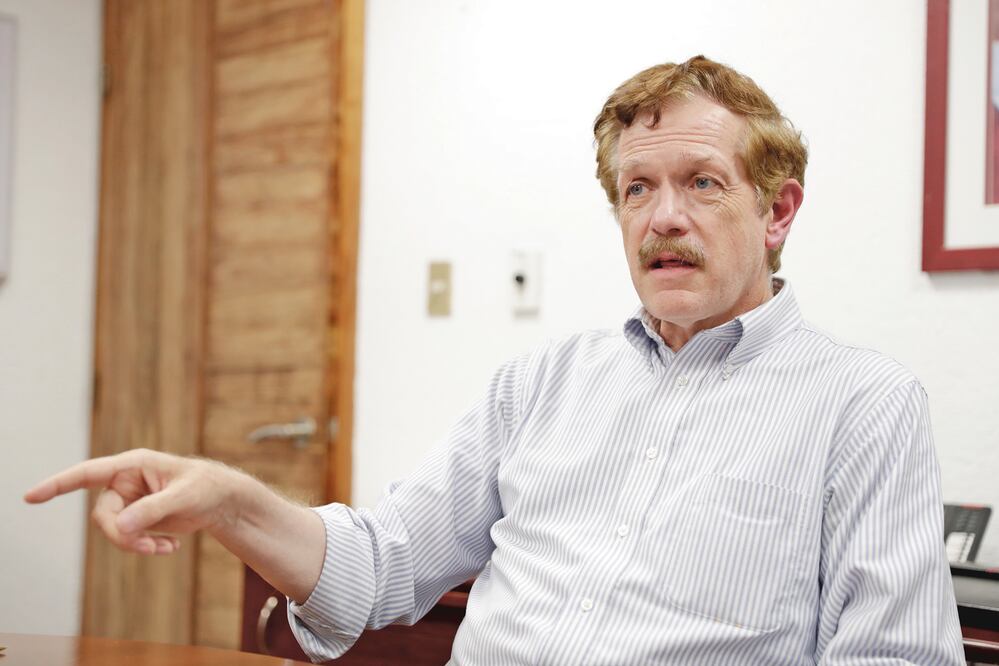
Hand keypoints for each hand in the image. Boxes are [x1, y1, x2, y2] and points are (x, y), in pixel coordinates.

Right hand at [24, 448, 236, 555]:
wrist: (222, 501)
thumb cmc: (206, 488)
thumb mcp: (184, 498)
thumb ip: (152, 510)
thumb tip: (122, 527)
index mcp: (133, 465)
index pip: (87, 473)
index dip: (58, 485)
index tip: (30, 497)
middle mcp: (126, 481)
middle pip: (103, 515)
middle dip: (121, 536)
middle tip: (147, 548)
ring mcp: (131, 501)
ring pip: (114, 530)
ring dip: (135, 545)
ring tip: (165, 549)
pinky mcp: (138, 518)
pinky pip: (128, 538)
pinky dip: (146, 547)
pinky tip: (170, 548)